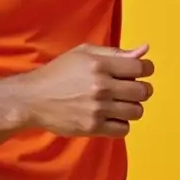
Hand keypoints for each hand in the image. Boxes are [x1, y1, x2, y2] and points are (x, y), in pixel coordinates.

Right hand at [15, 43, 154, 137]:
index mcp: (100, 65)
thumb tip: (145, 50)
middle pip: (143, 91)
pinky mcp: (91, 127)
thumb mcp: (85, 53)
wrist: (33, 99)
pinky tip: (112, 117)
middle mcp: (101, 87)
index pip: (141, 67)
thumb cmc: (60, 72)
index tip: (141, 72)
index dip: (146, 69)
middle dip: (142, 89)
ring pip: (136, 111)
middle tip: (131, 89)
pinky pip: (123, 129)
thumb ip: (116, 53)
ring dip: (132, 107)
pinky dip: (121, 124)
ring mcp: (97, 109)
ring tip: (120, 104)